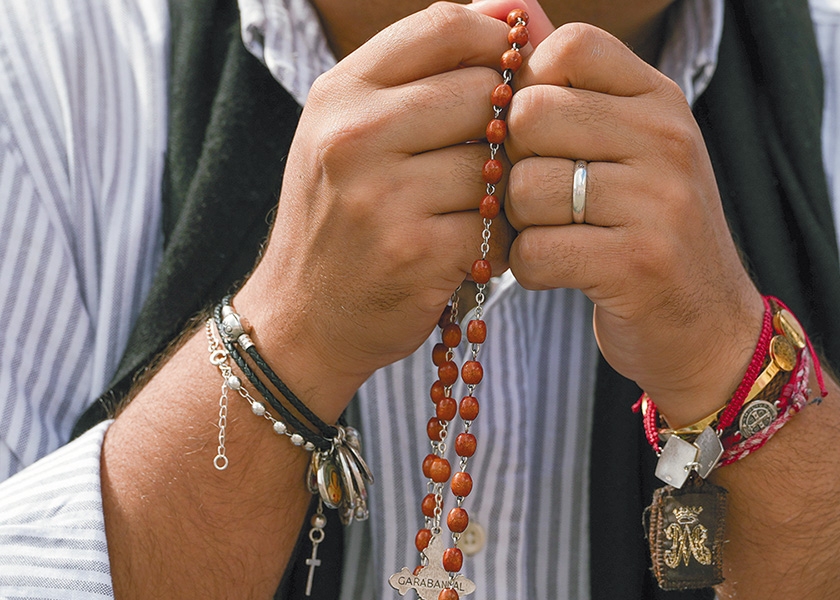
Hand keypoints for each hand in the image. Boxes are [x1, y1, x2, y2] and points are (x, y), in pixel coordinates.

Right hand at [235, 2, 537, 417]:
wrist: (301, 317)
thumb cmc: (340, 216)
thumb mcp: (352, 131)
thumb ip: (424, 73)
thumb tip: (517, 11)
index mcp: (341, 93)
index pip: (446, 25)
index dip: (498, 40)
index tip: (513, 71)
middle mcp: (354, 135)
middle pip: (485, 91)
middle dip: (505, 124)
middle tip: (494, 157)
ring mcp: (383, 194)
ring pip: (496, 161)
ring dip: (503, 188)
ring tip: (474, 209)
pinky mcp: (416, 251)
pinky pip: (497, 223)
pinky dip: (498, 237)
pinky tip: (472, 248)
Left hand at [503, 23, 762, 424]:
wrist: (708, 328)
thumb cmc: (648, 229)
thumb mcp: (628, 144)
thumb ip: (574, 81)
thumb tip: (510, 11)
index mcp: (660, 99)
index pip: (568, 44)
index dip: (529, 86)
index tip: (541, 135)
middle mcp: (668, 139)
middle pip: (530, 114)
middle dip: (514, 163)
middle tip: (540, 196)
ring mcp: (660, 201)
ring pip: (525, 187)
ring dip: (520, 223)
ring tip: (554, 236)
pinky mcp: (638, 264)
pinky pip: (535, 251)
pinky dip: (530, 270)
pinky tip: (559, 271)